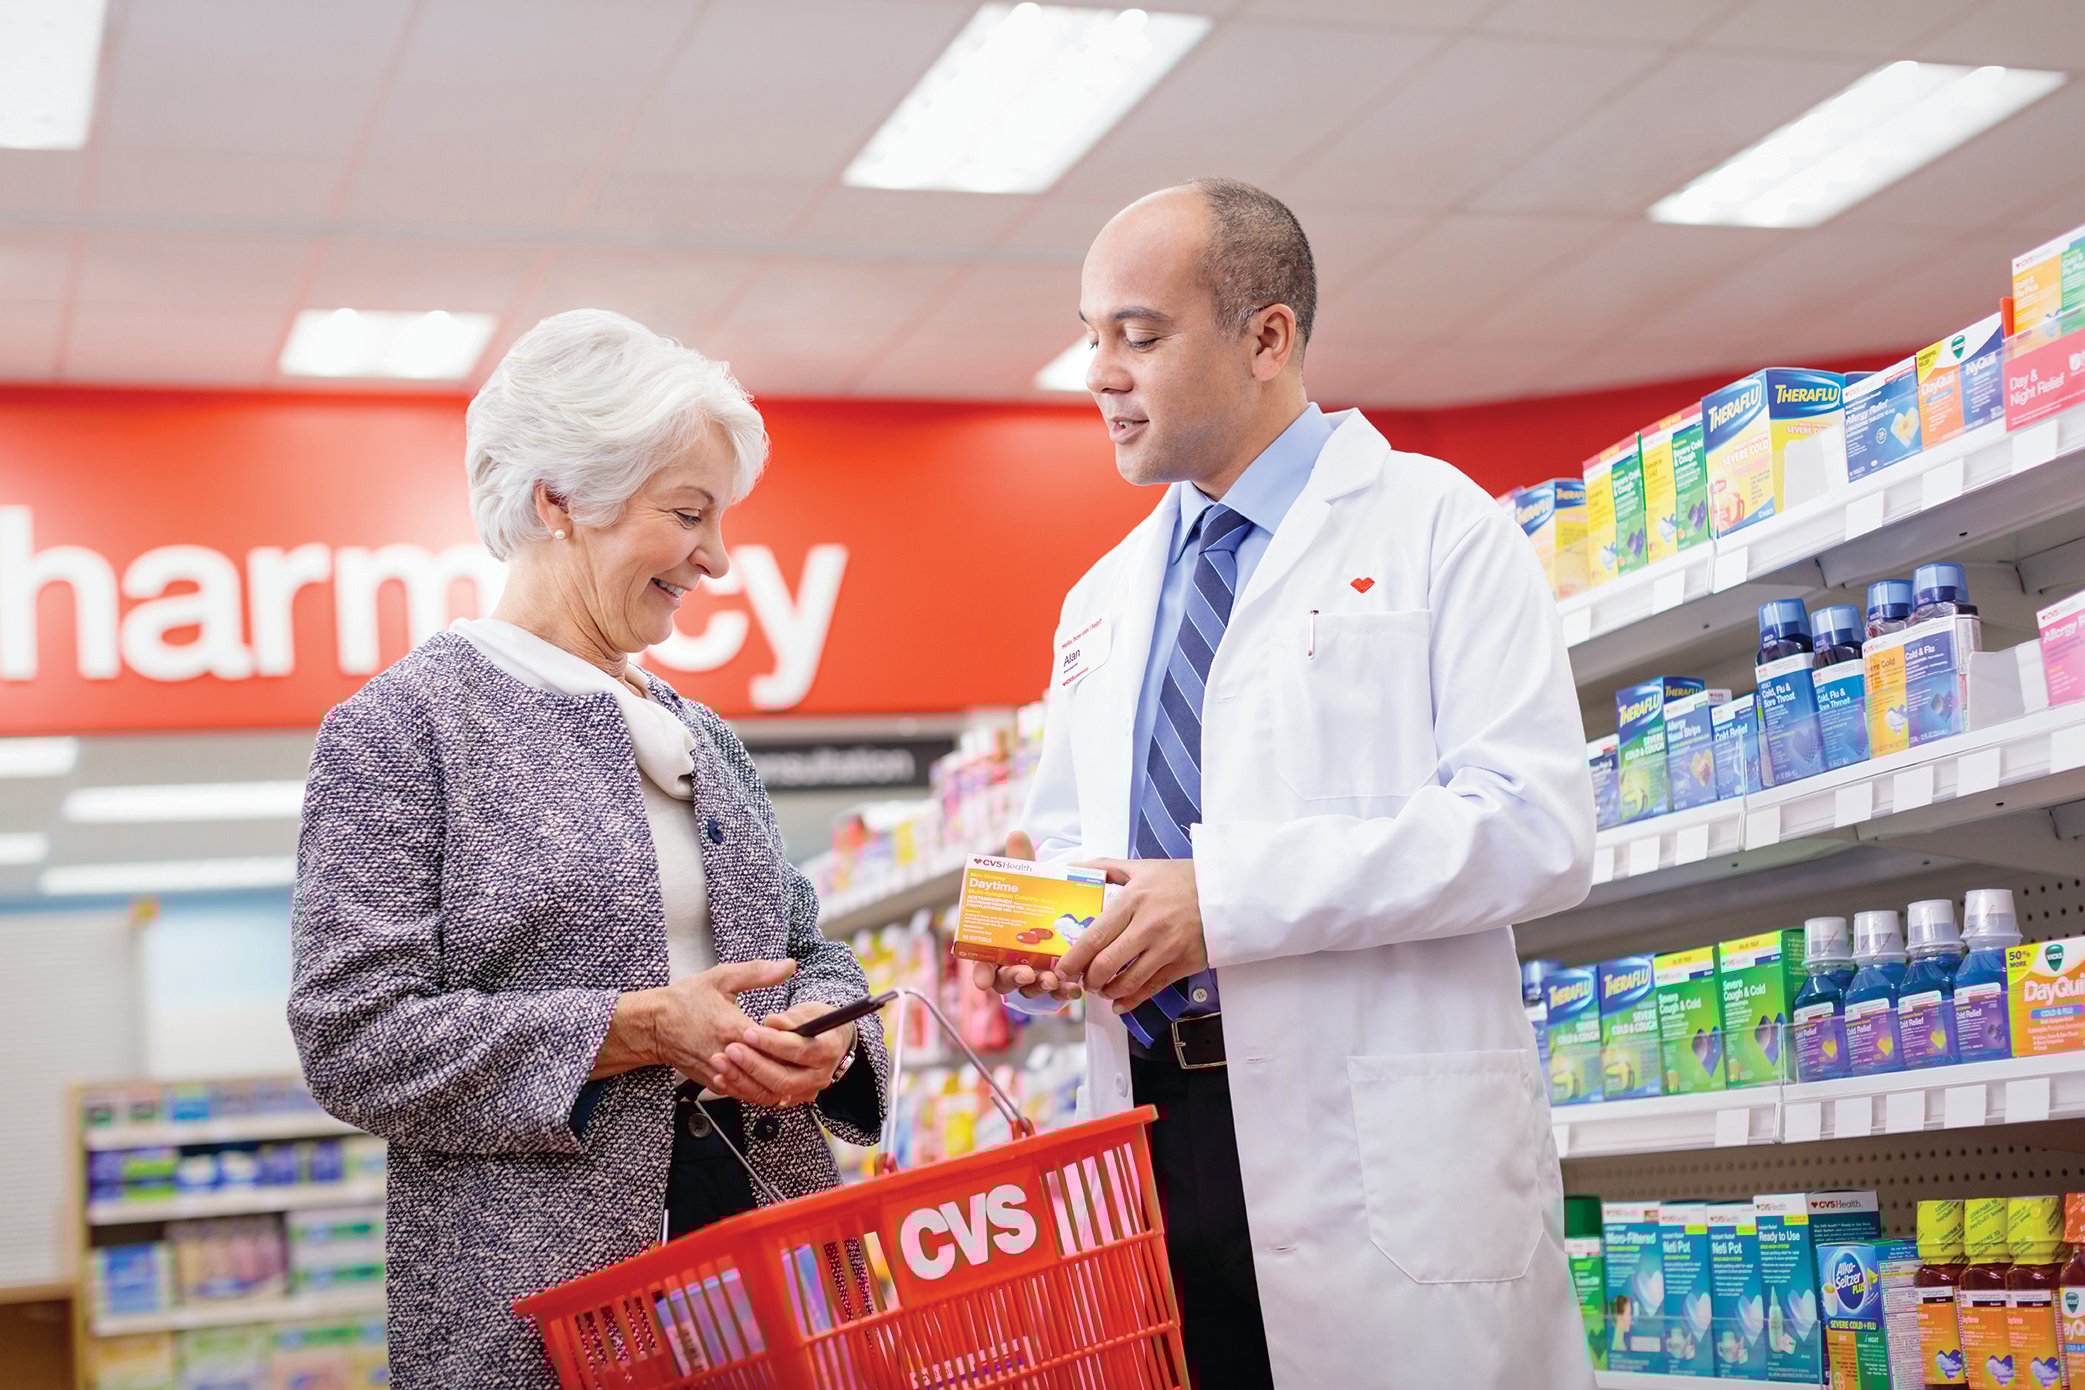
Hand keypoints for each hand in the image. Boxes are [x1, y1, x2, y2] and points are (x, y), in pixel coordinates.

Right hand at [646, 958, 795, 1097]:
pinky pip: (743, 1095)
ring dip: (778, 1083)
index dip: (793, 1042)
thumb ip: (758, 973)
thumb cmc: (685, 1000)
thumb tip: (787, 966)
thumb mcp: (722, 977)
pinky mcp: (713, 1083)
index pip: (775, 1045)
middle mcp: (728, 1056)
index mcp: (733, 1028)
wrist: (653, 1025)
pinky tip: (770, 1079)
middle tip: (805, 1058)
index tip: (803, 1034)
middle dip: (790, 1066)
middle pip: (771, 1072)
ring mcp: (720, 1073)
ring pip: (759, 1091)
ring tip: (792, 1071)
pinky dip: (759, 1091)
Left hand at [710, 1001, 855, 1107]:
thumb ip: (790, 1018)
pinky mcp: (787, 1099)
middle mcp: (818, 1076)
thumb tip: (773, 1022)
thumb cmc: (814, 1022)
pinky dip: (740, 1089)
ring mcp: (803, 1091)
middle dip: (754, 1065)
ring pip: (771, 1093)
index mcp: (827, 1050)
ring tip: (720, 1062)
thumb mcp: (808, 1012)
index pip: (800, 1050)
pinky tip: (721, 1078)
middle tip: (731, 1049)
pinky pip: (762, 1098)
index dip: (773, 1043)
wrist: (823, 1041)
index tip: (749, 1032)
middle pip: (785, 1079)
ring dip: (742, 1079)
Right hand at [967, 830, 1082, 1004]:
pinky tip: (1073, 988)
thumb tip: (1018, 834)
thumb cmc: (1031, 897)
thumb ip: (1020, 860)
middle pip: (1004, 980)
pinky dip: (1062, 993)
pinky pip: (1053, 993)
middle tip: (1027, 974)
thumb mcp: (1027, 878)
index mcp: (994, 941)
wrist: (1057, 908)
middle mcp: (1008, 961)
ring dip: (1040, 988)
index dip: (980, 973)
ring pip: (1029, 990)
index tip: (982, 981)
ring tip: (1053, 980)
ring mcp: (1030, 974)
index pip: (980, 962)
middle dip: (1014, 980)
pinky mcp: (1052, 980)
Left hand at [1056, 857, 1205, 1014]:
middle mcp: (1148, 926)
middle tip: (1082, 980)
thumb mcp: (1140, 867)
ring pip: (1127, 982)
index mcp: (1133, 900)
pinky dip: (1131, 1001)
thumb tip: (1070, 868)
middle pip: (1106, 964)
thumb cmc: (1180, 878)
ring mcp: (1167, 947)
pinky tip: (1119, 1003)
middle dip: (1088, 979)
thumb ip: (1103, 867)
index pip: (1094, 937)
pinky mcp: (1184, 963)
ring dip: (1107, 991)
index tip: (1061, 969)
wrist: (1224, 891)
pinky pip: (1151, 989)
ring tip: (1101, 988)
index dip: (1073, 959)